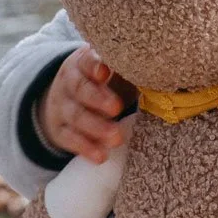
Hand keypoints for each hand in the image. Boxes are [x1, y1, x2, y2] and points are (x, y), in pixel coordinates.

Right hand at [38, 47, 135, 163]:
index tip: (105, 72)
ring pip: (75, 115)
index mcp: (83, 62)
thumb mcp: (113, 70)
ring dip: (96, 127)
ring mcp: (61, 106)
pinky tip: (100, 156)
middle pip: (79, 88)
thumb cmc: (104, 82)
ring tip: (116, 138)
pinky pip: (70, 139)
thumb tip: (157, 70)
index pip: (86, 61)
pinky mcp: (60, 130)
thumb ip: (129, 69)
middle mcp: (68, 82)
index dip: (94, 65)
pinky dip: (85, 147)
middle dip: (98, 99)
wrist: (68, 99)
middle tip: (117, 108)